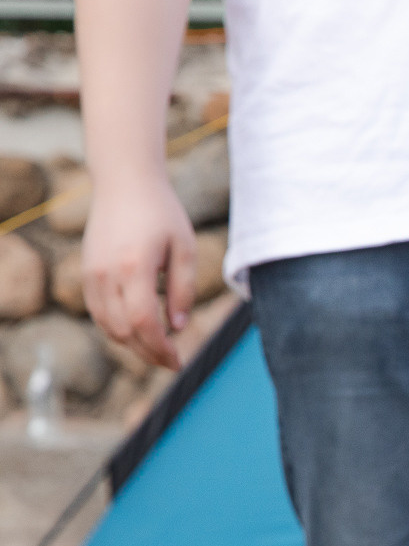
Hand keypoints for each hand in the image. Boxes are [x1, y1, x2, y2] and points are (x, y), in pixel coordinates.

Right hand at [79, 174, 195, 370]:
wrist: (124, 184)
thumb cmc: (162, 213)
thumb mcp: (185, 249)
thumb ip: (183, 290)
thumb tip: (178, 327)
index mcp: (134, 266)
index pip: (143, 322)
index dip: (160, 348)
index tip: (178, 360)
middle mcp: (107, 273)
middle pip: (124, 330)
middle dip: (149, 353)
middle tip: (173, 361)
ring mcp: (92, 273)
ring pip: (108, 325)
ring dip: (133, 344)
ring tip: (158, 349)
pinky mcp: (87, 272)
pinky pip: (98, 312)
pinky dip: (117, 328)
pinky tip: (138, 331)